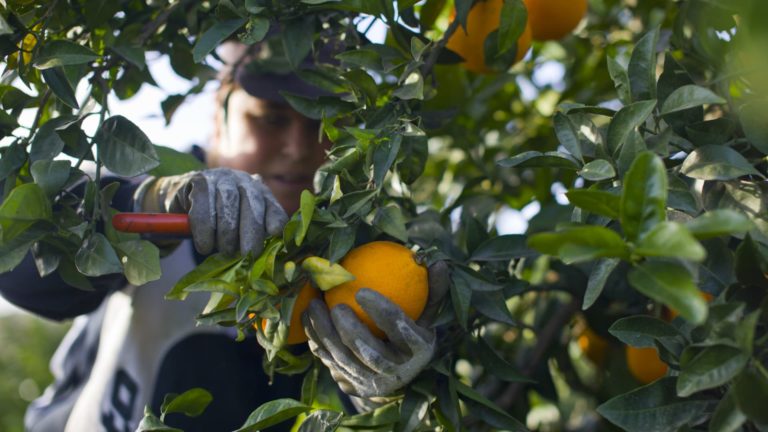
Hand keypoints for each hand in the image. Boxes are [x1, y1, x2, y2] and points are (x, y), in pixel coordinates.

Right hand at [135, 168, 287, 255]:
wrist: (181, 204)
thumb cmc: (216, 222)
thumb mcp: (238, 229)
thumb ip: (253, 236)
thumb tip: (264, 256)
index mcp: (260, 192)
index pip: (271, 205)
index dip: (274, 219)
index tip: (274, 233)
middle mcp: (244, 180)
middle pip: (252, 204)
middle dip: (251, 231)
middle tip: (248, 253)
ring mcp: (221, 177)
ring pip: (228, 204)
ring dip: (227, 232)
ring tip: (223, 250)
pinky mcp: (198, 180)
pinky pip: (203, 205)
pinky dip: (204, 229)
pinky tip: (204, 246)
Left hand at [302, 261, 448, 399]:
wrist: (400, 369)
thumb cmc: (414, 328)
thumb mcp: (428, 311)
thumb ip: (433, 288)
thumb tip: (438, 262)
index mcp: (418, 350)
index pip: (401, 330)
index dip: (383, 312)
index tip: (363, 291)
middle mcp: (396, 372)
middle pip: (370, 354)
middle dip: (350, 331)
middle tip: (336, 306)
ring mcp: (371, 382)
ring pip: (344, 360)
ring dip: (325, 334)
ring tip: (314, 306)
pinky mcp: (351, 385)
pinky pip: (329, 362)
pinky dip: (316, 340)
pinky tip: (307, 317)